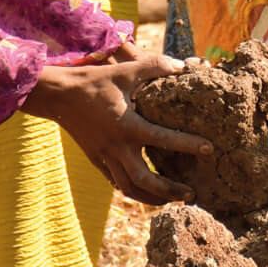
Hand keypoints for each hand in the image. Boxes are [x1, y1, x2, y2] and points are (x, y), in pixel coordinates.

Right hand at [21, 42, 211, 204]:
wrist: (59, 95)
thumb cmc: (94, 81)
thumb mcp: (125, 70)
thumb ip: (154, 66)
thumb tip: (181, 66)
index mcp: (127, 125)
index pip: (163, 139)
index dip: (188, 145)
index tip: (209, 149)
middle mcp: (117, 147)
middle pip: (145, 181)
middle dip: (169, 190)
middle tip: (191, 194)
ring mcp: (105, 157)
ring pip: (129, 188)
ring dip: (151, 197)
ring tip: (170, 200)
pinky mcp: (96, 160)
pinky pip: (115, 182)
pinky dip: (132, 189)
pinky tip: (145, 190)